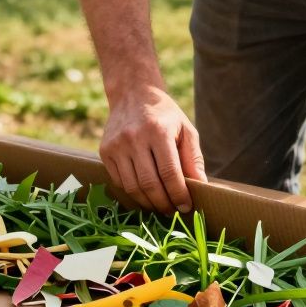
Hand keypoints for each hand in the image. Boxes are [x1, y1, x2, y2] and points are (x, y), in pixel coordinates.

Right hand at [100, 87, 206, 213]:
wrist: (133, 94)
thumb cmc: (165, 115)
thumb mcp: (186, 130)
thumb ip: (193, 158)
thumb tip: (200, 186)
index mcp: (158, 132)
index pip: (169, 172)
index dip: (178, 194)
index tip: (186, 207)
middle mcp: (134, 138)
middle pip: (149, 183)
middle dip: (163, 203)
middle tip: (173, 212)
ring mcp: (116, 146)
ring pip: (132, 187)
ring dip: (148, 203)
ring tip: (160, 207)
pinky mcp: (104, 151)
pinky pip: (119, 181)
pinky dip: (133, 193)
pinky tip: (145, 195)